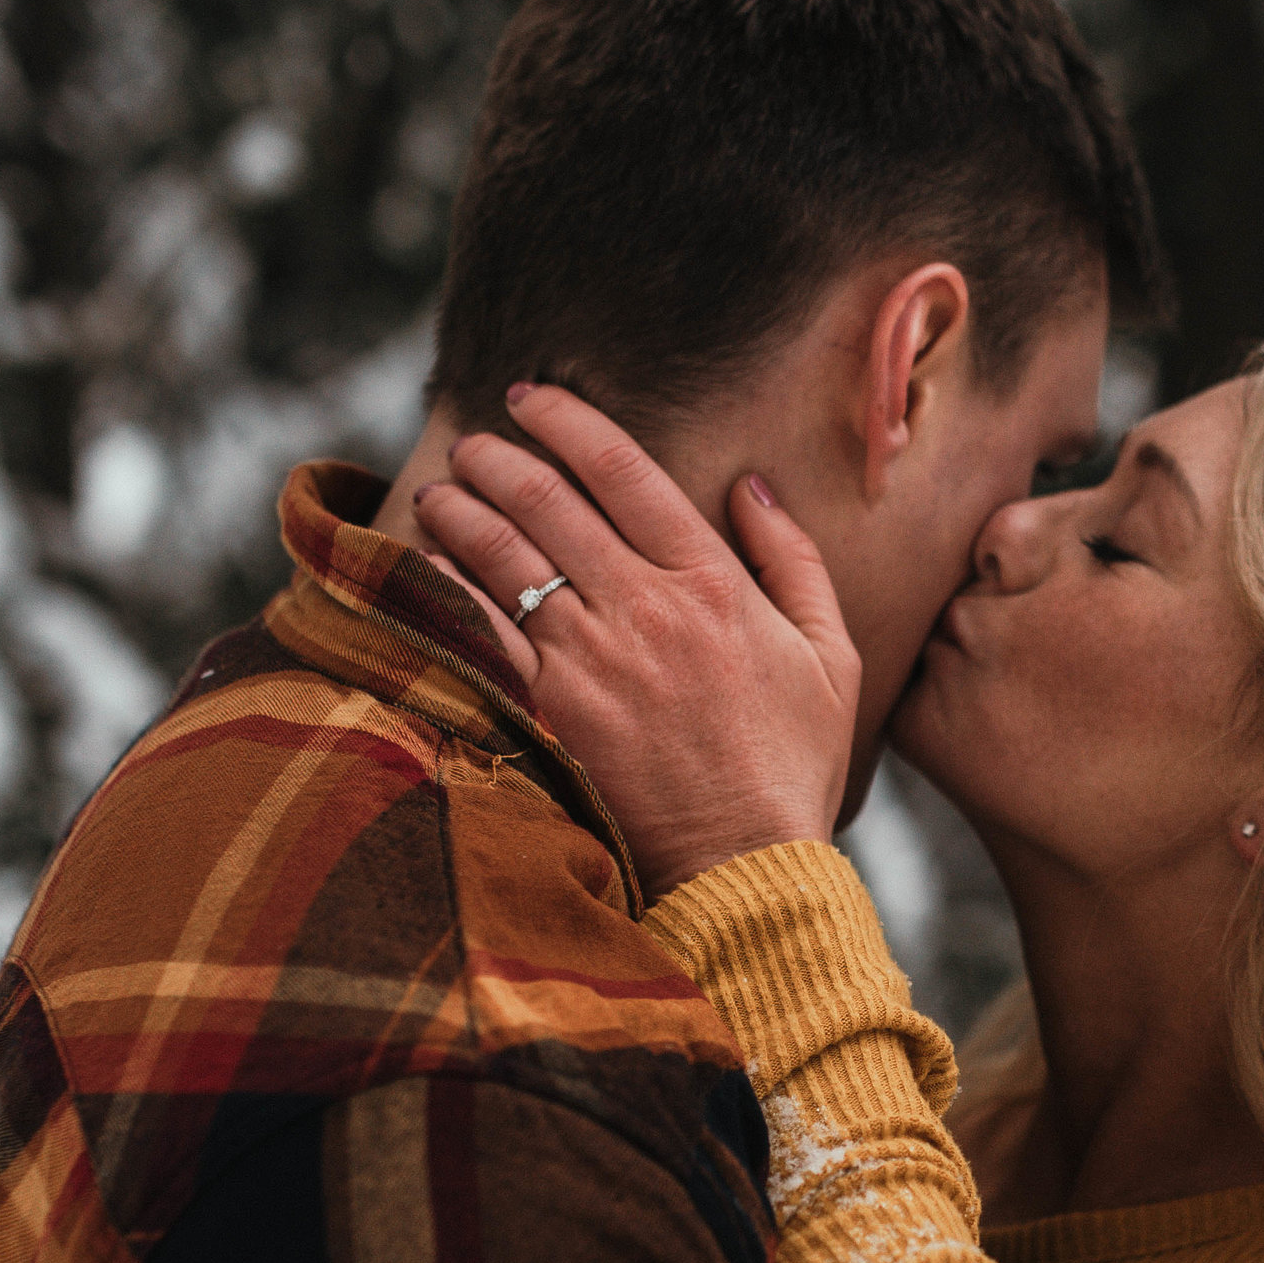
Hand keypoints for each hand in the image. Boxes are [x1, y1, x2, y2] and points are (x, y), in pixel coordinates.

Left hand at [414, 384, 862, 899]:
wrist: (744, 866)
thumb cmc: (792, 764)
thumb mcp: (831, 654)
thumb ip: (793, 559)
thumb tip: (751, 487)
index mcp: (710, 582)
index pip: (623, 469)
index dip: (567, 420)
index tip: (531, 396)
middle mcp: (641, 608)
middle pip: (546, 500)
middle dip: (497, 457)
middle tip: (474, 443)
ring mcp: (587, 660)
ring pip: (501, 555)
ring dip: (460, 510)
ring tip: (440, 491)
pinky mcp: (546, 711)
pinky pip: (479, 629)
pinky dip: (448, 585)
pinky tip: (432, 564)